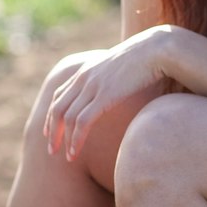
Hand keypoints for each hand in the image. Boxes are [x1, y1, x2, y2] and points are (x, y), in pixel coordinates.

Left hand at [44, 27, 173, 160]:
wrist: (156, 49)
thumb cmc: (147, 58)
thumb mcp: (122, 68)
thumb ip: (113, 78)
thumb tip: (118, 89)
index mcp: (86, 71)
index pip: (59, 95)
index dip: (51, 115)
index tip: (50, 131)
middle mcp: (84, 78)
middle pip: (57, 108)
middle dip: (52, 132)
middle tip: (52, 150)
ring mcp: (93, 86)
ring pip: (67, 117)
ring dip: (63, 140)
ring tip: (67, 157)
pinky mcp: (104, 96)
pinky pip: (82, 122)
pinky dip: (76, 139)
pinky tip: (75, 152)